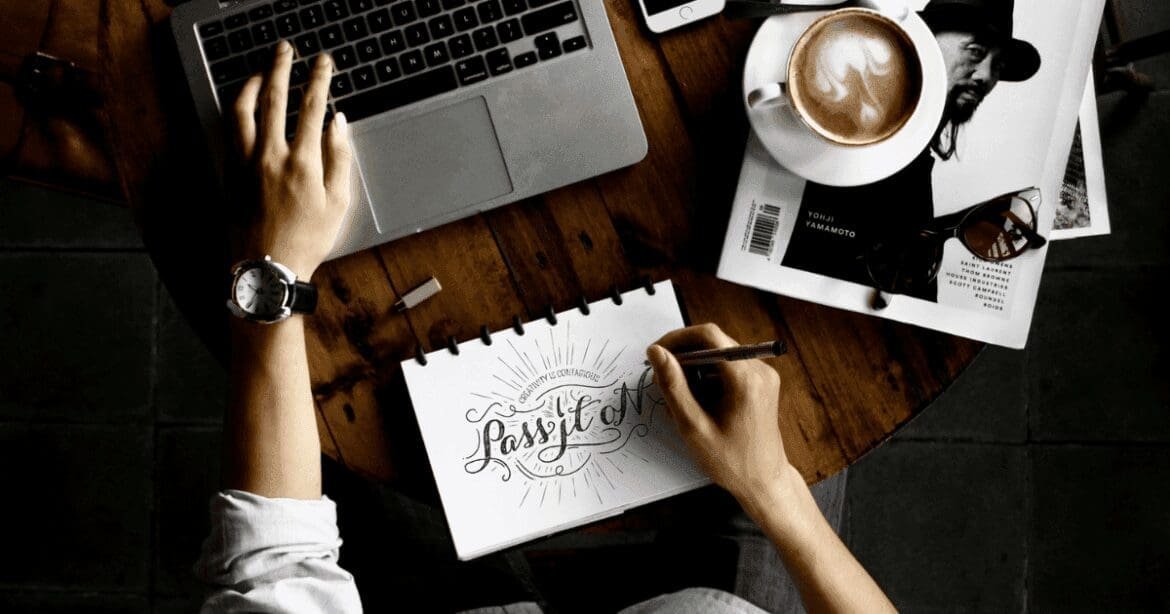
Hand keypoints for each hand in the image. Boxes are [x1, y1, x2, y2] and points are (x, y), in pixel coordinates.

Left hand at [231, 41, 352, 279]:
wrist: (267, 268)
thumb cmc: (306, 240)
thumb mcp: (338, 203)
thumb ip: (340, 158)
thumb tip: (338, 123)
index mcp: (302, 162)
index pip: (311, 106)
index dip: (318, 78)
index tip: (323, 62)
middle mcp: (270, 156)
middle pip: (273, 97)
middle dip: (281, 66)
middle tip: (285, 49)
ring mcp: (245, 162)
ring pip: (242, 109)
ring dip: (252, 84)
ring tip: (261, 71)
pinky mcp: (229, 172)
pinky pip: (229, 130)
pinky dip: (237, 110)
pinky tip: (244, 106)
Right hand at [646, 324, 791, 506]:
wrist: (764, 482)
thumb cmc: (731, 462)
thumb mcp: (694, 426)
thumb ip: (673, 386)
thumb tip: (656, 353)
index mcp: (746, 379)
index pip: (708, 335)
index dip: (677, 339)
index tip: (657, 354)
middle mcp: (759, 370)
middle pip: (714, 343)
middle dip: (684, 359)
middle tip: (664, 382)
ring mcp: (763, 376)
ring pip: (718, 356)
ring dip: (695, 372)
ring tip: (683, 404)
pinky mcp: (761, 383)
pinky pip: (728, 369)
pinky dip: (708, 381)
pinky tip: (699, 407)